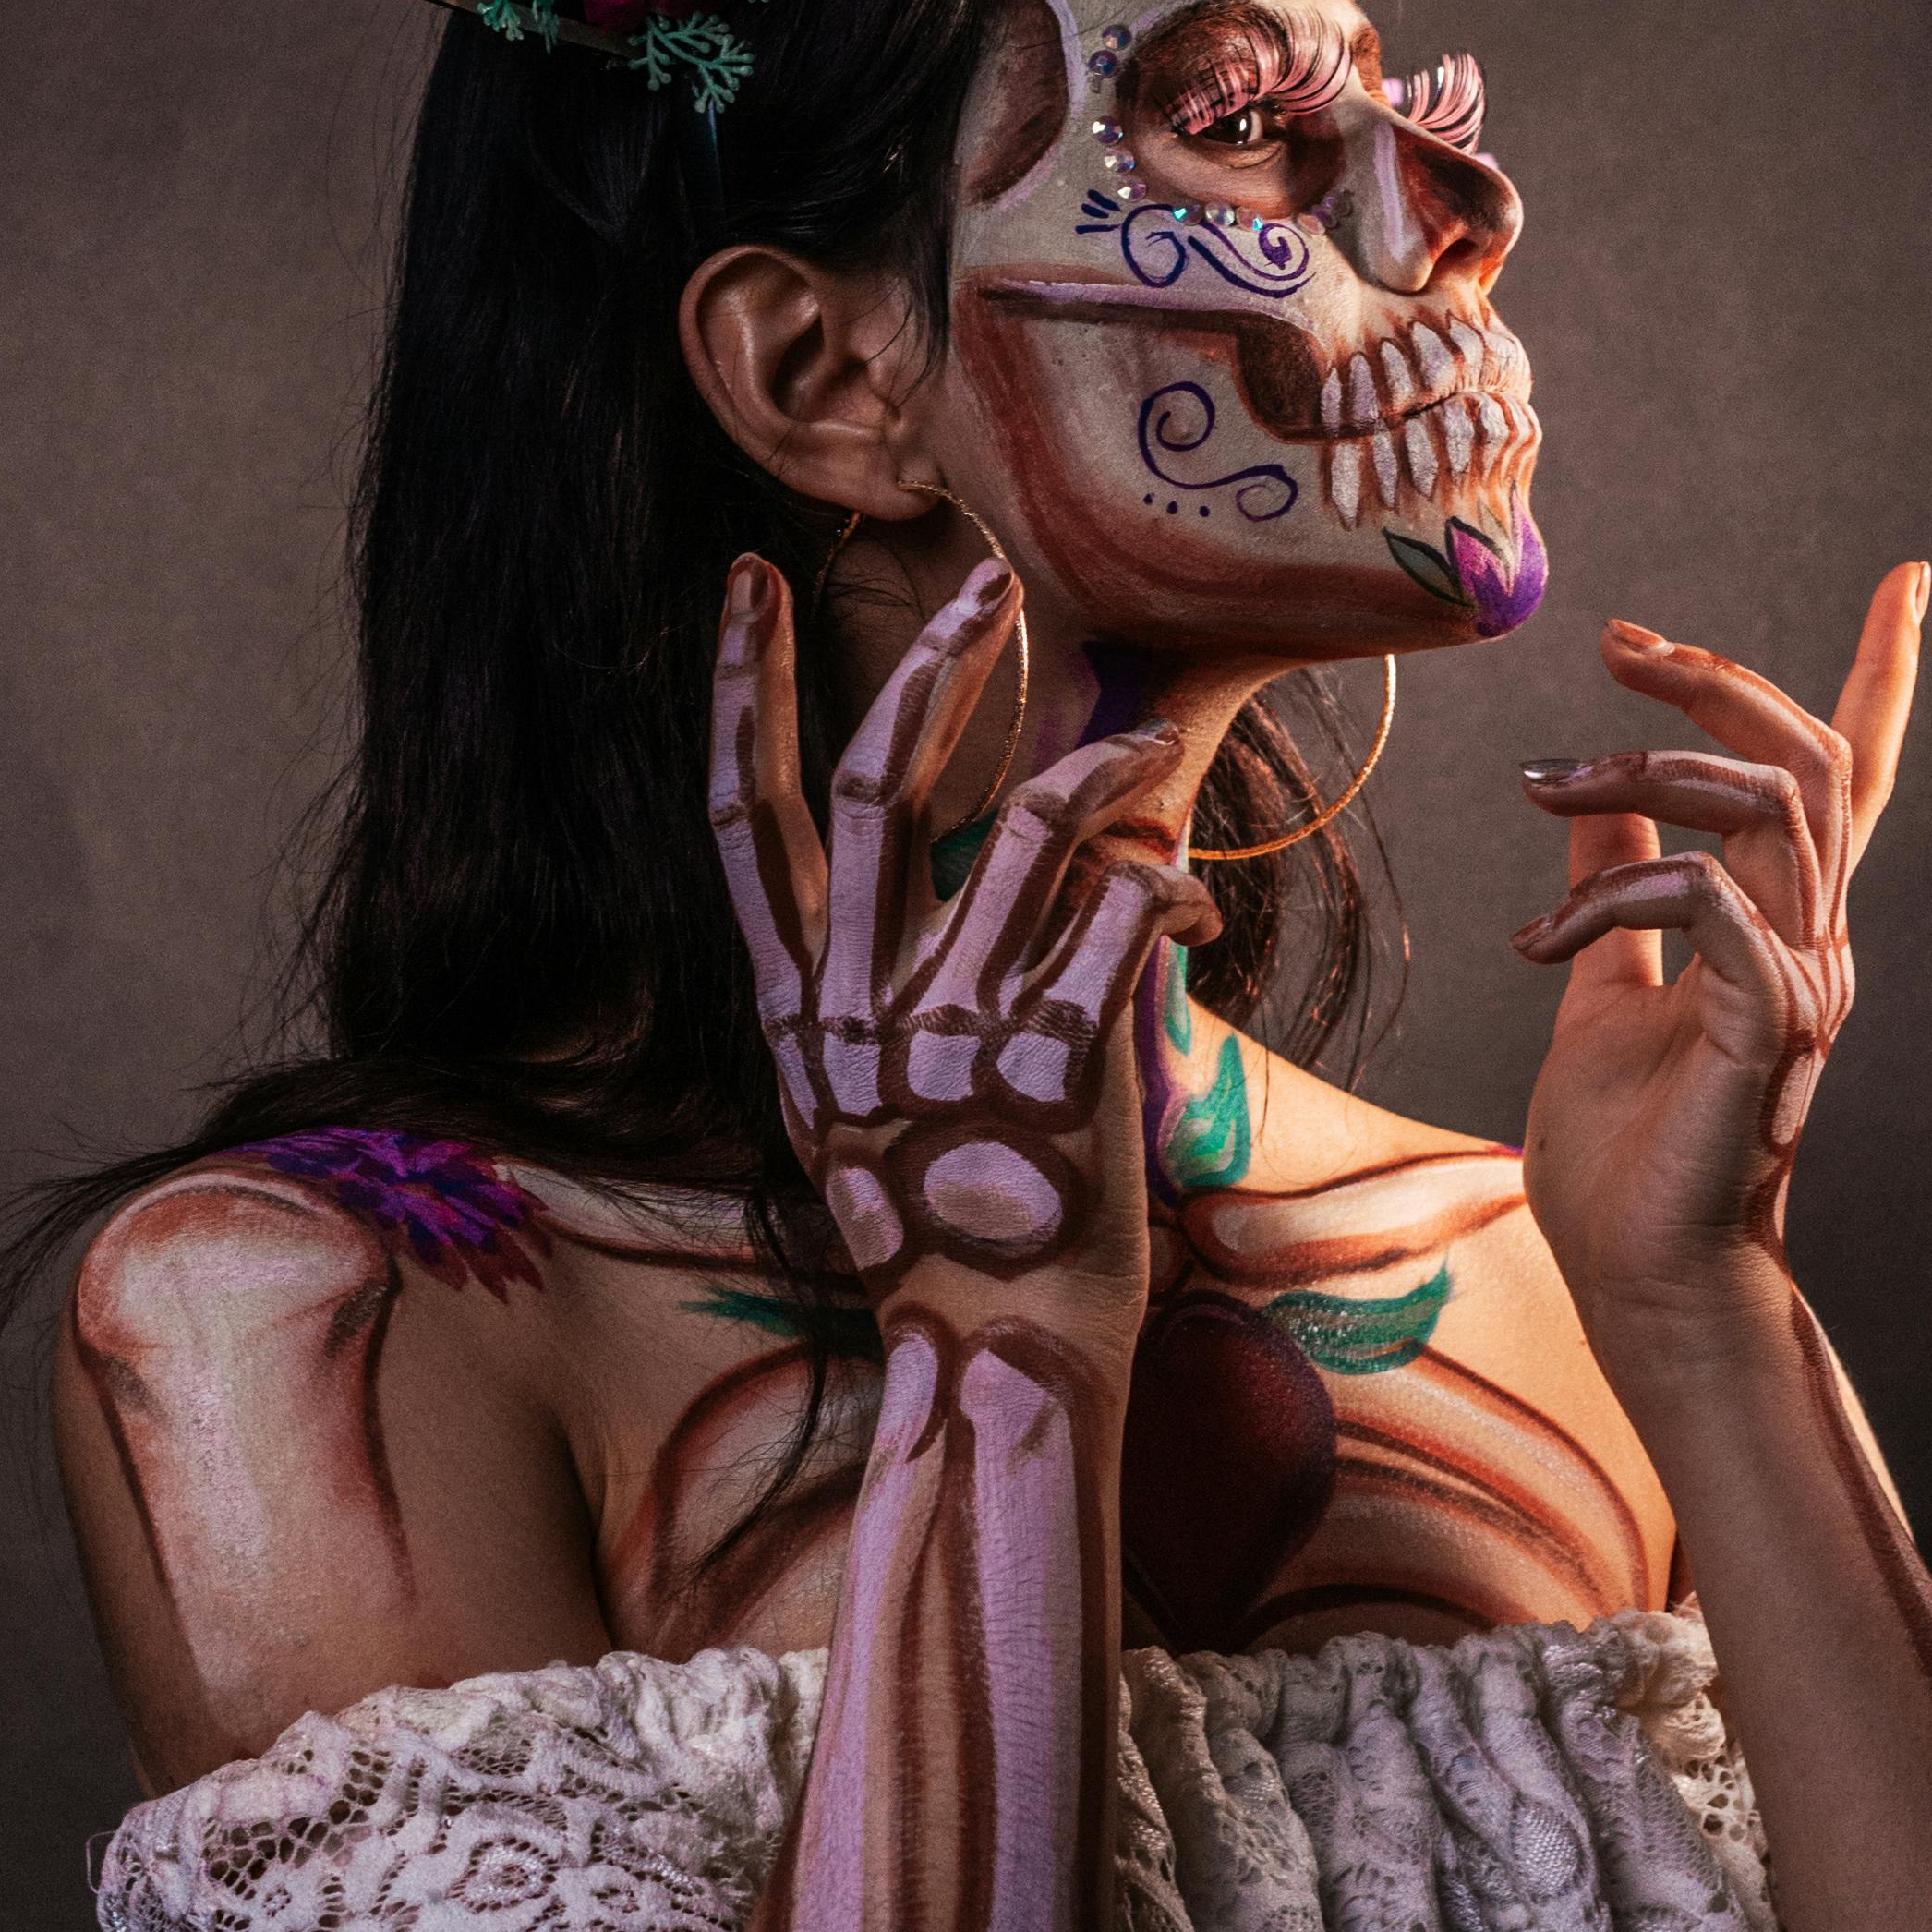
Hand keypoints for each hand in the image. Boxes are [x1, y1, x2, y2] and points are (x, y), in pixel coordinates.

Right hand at [709, 551, 1213, 1316]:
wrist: (998, 1352)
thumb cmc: (938, 1227)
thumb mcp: (850, 1109)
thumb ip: (858, 995)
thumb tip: (890, 899)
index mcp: (798, 1008)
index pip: (746, 813)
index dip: (741, 690)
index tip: (745, 581)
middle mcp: (860, 1006)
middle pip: (875, 782)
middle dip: (930, 662)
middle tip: (985, 579)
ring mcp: (955, 1034)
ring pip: (1018, 829)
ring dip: (1089, 761)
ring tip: (1135, 736)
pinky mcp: (1059, 1066)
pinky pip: (1118, 916)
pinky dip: (1159, 881)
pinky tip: (1190, 895)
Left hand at [1508, 563, 1927, 1342]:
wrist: (1635, 1280)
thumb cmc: (1624, 1155)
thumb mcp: (1602, 981)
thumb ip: (1612, 883)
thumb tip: (1595, 796)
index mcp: (1784, 922)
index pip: (1854, 774)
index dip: (1885, 674)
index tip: (1909, 578)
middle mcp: (1812, 940)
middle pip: (1808, 757)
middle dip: (1718, 679)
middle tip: (1617, 647)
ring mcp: (1798, 985)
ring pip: (1765, 806)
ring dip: (1642, 773)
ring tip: (1539, 792)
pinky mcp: (1762, 1033)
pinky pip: (1722, 905)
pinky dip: (1631, 887)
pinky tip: (1547, 930)